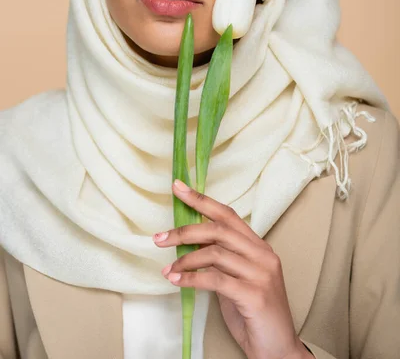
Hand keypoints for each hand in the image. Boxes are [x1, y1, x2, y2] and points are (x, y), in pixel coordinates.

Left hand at [152, 179, 311, 358]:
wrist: (277, 348)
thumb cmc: (253, 312)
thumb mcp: (235, 278)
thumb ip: (220, 258)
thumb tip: (190, 241)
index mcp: (258, 246)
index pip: (228, 215)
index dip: (201, 199)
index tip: (178, 187)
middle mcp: (263, 255)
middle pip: (219, 230)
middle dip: (185, 231)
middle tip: (160, 238)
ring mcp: (261, 274)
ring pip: (215, 253)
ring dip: (185, 260)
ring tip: (166, 269)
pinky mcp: (255, 295)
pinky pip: (215, 279)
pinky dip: (191, 278)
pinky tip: (176, 280)